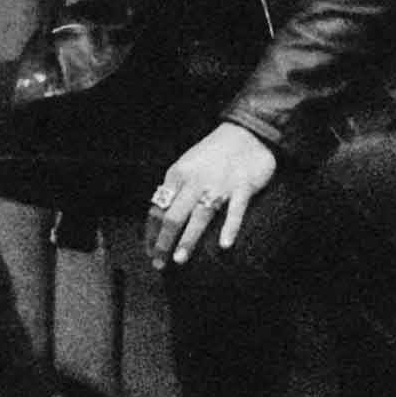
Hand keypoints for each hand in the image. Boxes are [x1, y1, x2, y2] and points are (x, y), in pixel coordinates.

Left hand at [144, 121, 282, 266]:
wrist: (246, 133)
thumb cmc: (213, 153)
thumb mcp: (187, 165)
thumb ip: (175, 187)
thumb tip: (159, 215)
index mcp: (177, 174)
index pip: (158, 207)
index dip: (151, 232)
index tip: (149, 251)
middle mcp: (195, 181)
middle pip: (173, 216)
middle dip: (163, 242)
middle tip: (159, 263)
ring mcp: (219, 185)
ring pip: (199, 216)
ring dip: (188, 240)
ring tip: (179, 260)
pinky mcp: (242, 188)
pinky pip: (234, 211)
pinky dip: (229, 228)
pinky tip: (224, 246)